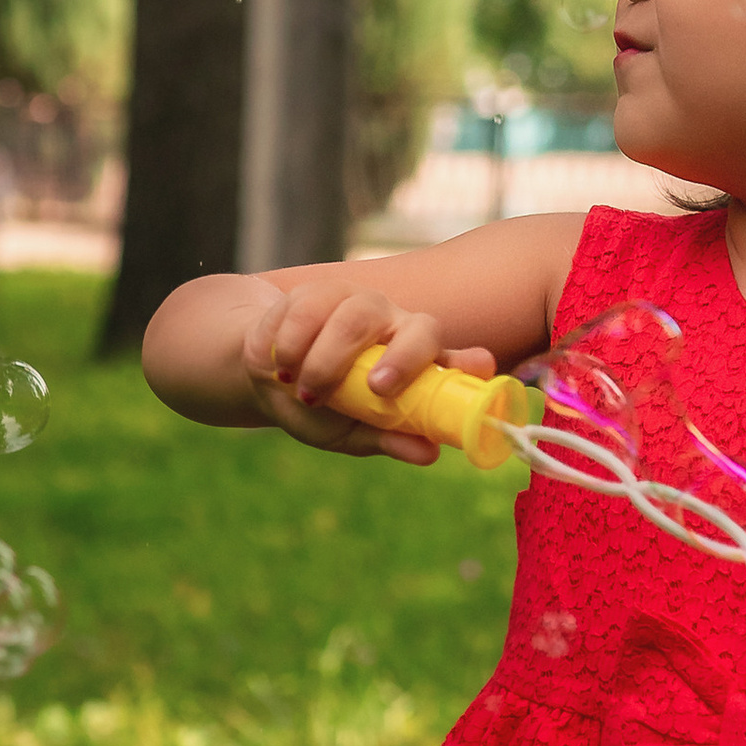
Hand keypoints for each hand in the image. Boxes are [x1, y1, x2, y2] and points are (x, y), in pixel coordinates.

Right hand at [238, 277, 497, 462]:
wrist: (266, 380)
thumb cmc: (321, 410)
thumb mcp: (353, 433)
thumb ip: (388, 438)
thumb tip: (428, 453)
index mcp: (418, 363)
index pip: (456, 358)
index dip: (468, 363)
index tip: (479, 368)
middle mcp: (397, 326)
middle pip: (416, 328)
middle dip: (401, 359)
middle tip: (375, 389)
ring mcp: (359, 303)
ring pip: (355, 316)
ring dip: (326, 359)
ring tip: (304, 390)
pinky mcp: (319, 292)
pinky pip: (307, 308)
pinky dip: (290, 343)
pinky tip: (279, 366)